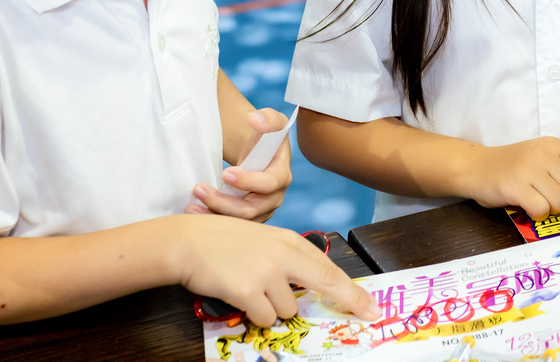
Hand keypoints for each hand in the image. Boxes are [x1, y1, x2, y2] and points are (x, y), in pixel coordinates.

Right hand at [175, 214, 374, 328]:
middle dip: (348, 302)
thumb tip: (309, 287)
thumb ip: (288, 260)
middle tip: (366, 315)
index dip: (353, 289)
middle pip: (326, 284)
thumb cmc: (224, 242)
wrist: (188, 242)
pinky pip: (265, 318)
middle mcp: (283, 255)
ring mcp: (267, 273)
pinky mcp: (248, 291)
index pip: (329, 268)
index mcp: (289, 241)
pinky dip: (254, 315)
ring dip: (273, 308)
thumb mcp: (263, 241)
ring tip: (251, 289)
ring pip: (287, 310)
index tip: (371, 306)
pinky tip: (240, 296)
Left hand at [189, 109, 292, 220]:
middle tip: (199, 188)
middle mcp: (274, 198)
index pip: (269, 183)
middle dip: (223, 202)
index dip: (249, 181)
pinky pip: (231, 226)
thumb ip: (267, 118)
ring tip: (191, 206)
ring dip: (213, 214)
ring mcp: (261, 211)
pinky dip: (212, 220)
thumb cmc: (265, 138)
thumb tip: (254, 119)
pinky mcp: (247, 219)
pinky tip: (194, 212)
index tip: (226, 172)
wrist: (258, 155)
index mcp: (282, 175)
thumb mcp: (271, 122)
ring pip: (238, 222)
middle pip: (251, 209)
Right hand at [460, 137, 559, 218]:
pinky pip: (542, 209)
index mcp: (553, 145)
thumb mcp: (540, 155)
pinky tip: (529, 207)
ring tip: (539, 202)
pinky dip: (538, 214)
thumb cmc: (512, 166)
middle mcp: (543, 154)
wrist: (476, 167)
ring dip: (552, 209)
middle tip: (552, 200)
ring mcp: (529, 169)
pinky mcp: (516, 186)